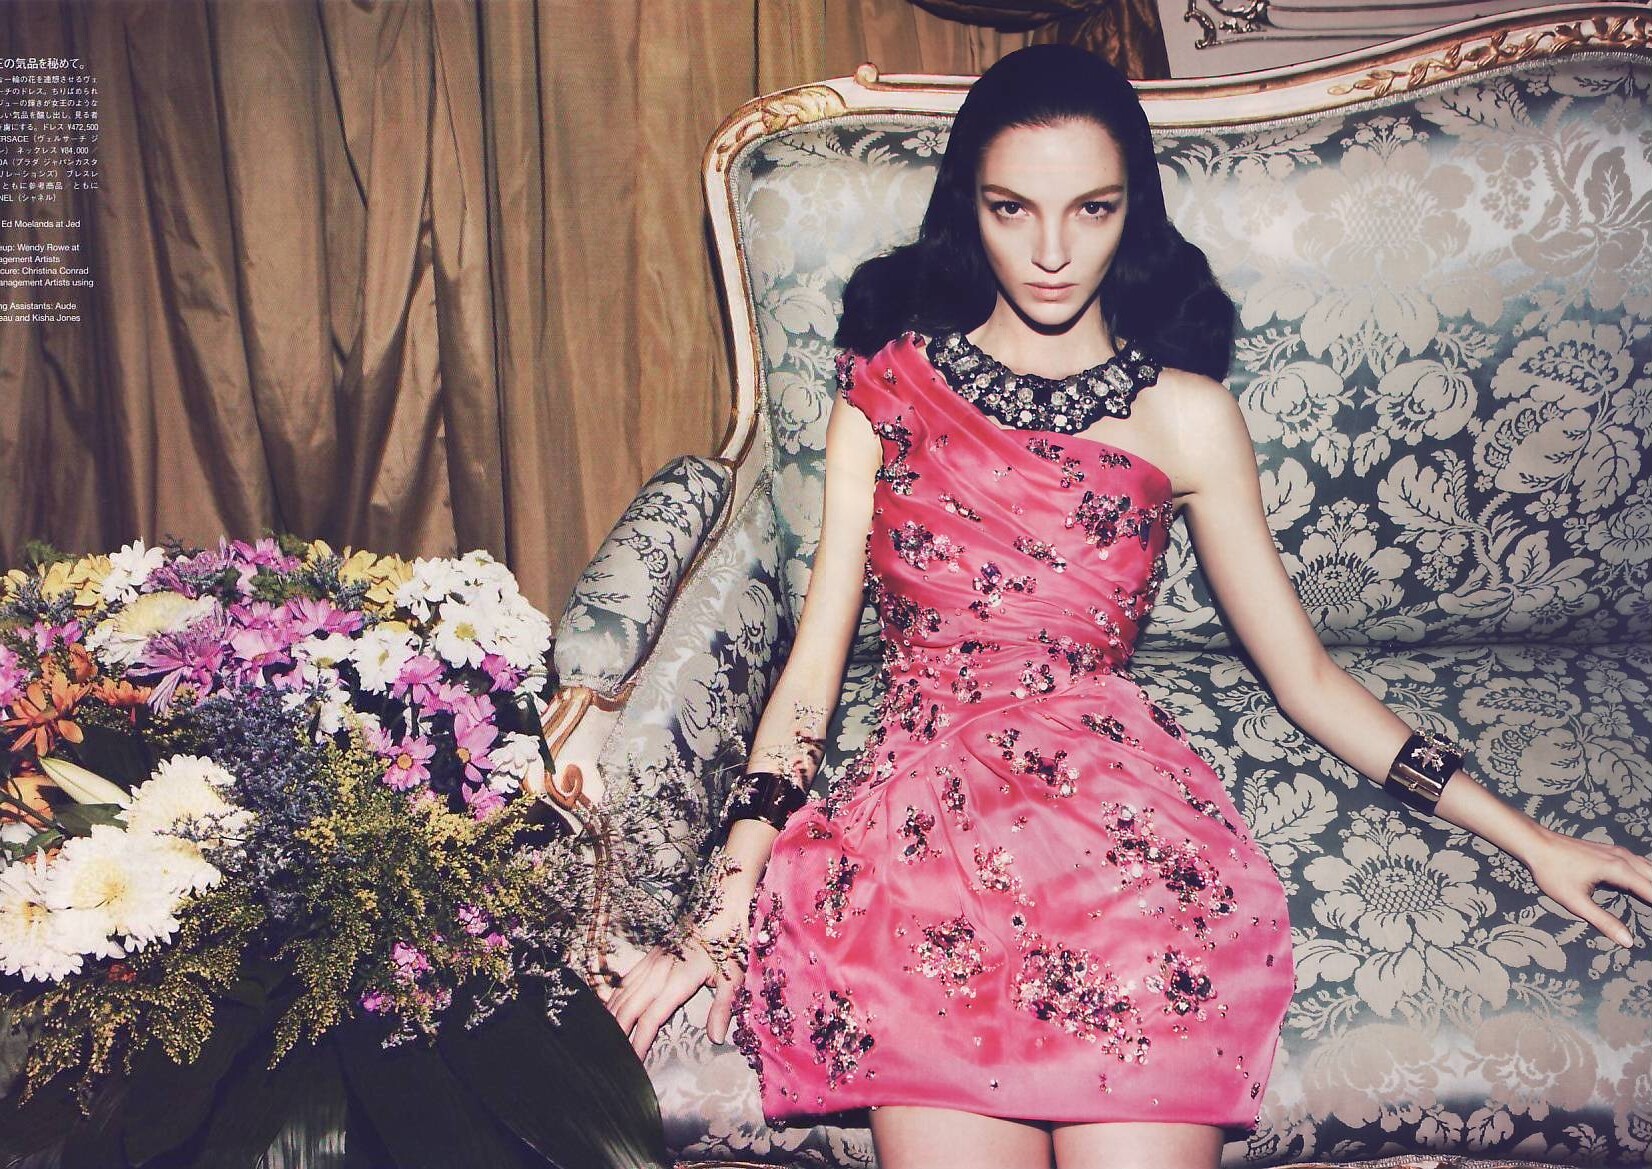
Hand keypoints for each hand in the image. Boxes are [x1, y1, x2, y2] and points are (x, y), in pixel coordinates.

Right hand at [603, 921, 745, 1059]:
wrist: (720, 906)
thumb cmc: (729, 942)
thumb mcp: (734, 975)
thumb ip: (723, 1007)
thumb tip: (715, 1037)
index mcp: (679, 980)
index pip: (651, 1017)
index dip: (639, 1041)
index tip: (632, 1062)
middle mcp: (659, 971)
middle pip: (628, 1008)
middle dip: (617, 1035)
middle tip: (611, 1059)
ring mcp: (651, 962)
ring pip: (622, 994)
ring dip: (611, 1018)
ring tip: (602, 1041)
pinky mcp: (649, 956)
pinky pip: (624, 980)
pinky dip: (613, 998)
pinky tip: (607, 1011)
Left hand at [1521, 825, 1651, 946]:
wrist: (1537, 843)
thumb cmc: (1552, 872)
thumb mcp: (1575, 901)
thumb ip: (1603, 921)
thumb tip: (1628, 941)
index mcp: (1618, 870)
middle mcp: (1624, 858)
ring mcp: (1619, 852)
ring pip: (1650, 868)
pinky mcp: (1613, 851)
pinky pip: (1642, 863)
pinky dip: (1651, 875)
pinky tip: (1649, 883)